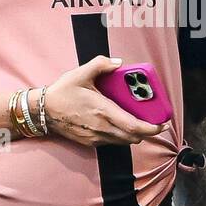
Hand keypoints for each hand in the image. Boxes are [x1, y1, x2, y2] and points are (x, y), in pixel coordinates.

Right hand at [43, 56, 164, 146]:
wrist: (42, 112)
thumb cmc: (62, 93)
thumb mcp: (81, 73)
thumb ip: (101, 64)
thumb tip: (118, 62)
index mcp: (103, 111)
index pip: (134, 126)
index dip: (152, 128)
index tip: (162, 124)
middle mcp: (102, 128)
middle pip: (133, 137)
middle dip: (146, 131)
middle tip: (153, 121)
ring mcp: (96, 137)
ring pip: (123, 141)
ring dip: (134, 134)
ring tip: (138, 121)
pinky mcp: (90, 142)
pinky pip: (112, 142)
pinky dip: (120, 136)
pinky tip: (118, 123)